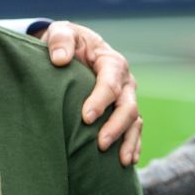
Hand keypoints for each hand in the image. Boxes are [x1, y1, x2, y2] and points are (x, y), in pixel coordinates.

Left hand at [40, 20, 142, 165]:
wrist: (74, 48)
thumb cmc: (67, 42)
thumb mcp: (62, 33)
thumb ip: (60, 41)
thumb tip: (59, 59)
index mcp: (111, 62)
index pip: (110, 83)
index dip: (100, 100)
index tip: (86, 117)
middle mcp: (125, 81)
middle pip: (128, 106)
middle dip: (116, 126)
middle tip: (100, 144)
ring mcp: (126, 97)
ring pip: (134, 121)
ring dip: (128, 141)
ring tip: (121, 162)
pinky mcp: (123, 111)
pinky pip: (134, 130)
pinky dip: (133, 145)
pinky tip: (128, 162)